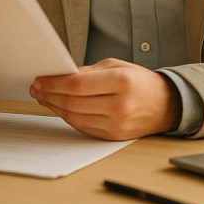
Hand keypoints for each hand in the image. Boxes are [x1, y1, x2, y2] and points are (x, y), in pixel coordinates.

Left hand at [29, 58, 182, 140]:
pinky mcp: (113, 137)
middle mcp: (119, 106)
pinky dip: (67, 117)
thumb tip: (60, 75)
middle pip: (73, 102)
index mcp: (121, 82)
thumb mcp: (116, 66)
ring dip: (54, 107)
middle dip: (49, 95)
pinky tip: (59, 108)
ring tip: (43, 97)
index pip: (77, 84)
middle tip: (36, 88)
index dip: (54, 83)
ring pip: (74, 117)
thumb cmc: (140, 82)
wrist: (166, 105)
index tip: (40, 79)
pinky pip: (82, 127)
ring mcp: (116, 124)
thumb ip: (88, 71)